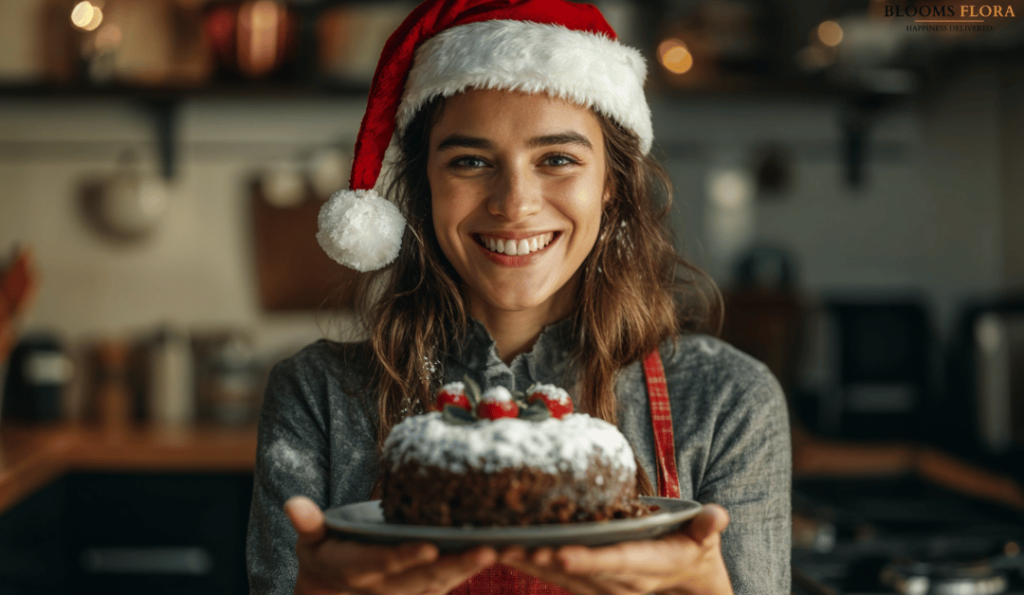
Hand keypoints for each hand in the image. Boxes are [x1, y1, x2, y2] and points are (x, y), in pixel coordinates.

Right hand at [285, 496, 497, 594]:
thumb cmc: (324, 558)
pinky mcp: (427, 589)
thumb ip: (307, 525)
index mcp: (359, 570)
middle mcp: (389, 586)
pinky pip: (454, 579)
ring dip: (476, 568)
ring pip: (447, 581)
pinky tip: (508, 551)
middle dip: (458, 565)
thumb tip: (293, 503)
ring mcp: (411, 592)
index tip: (429, 547)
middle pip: (427, 577)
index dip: (406, 557)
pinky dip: (476, 567)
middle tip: (488, 550)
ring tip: (507, 549)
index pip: (385, 563)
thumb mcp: (309, 544)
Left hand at [499, 504, 733, 594]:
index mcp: (645, 566)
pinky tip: (502, 551)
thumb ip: (707, 528)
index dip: (586, 560)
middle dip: (543, 560)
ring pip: (559, 576)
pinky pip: (555, 576)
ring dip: (527, 563)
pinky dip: (530, 564)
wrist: (688, 585)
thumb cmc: (694, 550)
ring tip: (495, 547)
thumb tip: (717, 515)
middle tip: (510, 547)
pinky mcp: (588, 584)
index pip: (612, 563)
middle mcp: (619, 582)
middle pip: (575, 571)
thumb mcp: (706, 539)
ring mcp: (602, 587)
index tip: (560, 554)